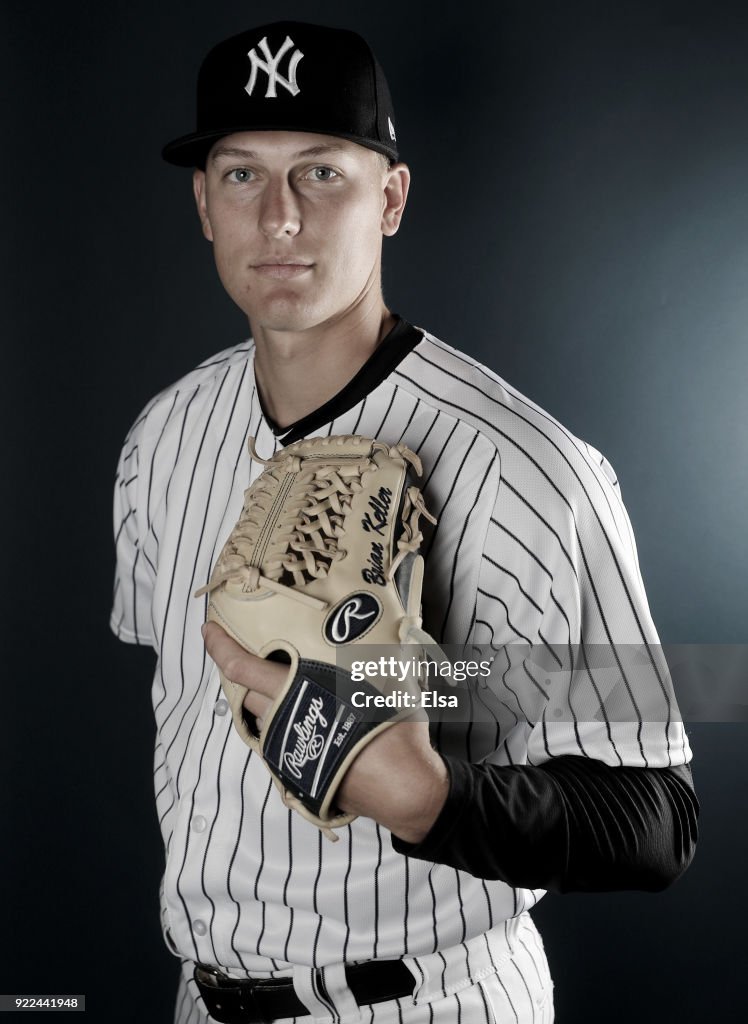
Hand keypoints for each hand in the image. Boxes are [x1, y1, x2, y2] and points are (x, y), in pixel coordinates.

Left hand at [201, 621, 449, 842]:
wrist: (402, 788)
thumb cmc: (393, 730)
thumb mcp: (381, 681)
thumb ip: (366, 657)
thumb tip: (387, 628)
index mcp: (295, 691)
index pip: (240, 667)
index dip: (219, 646)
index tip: (209, 630)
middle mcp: (281, 720)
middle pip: (245, 693)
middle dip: (248, 676)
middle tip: (260, 660)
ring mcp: (284, 749)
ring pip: (260, 719)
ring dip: (267, 704)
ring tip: (290, 692)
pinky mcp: (292, 772)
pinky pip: (276, 742)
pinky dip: (283, 727)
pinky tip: (307, 722)